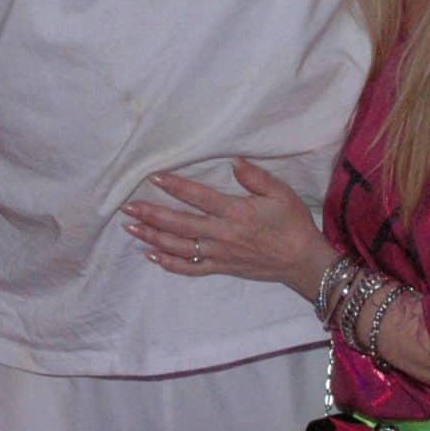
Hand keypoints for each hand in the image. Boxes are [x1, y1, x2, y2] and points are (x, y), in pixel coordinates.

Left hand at [125, 161, 333, 297]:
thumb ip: (255, 177)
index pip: (198, 197)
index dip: (175, 187)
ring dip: (152, 237)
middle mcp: (221, 234)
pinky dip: (169, 263)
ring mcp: (218, 254)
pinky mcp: (220, 268)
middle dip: (151, 215)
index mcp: (235, 212)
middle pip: (179, 224)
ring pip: (178, 247)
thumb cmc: (292, 223)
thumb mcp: (281, 193)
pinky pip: (190, 268)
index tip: (154, 178)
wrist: (302, 261)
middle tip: (127, 207)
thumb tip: (233, 162)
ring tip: (131, 228)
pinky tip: (152, 256)